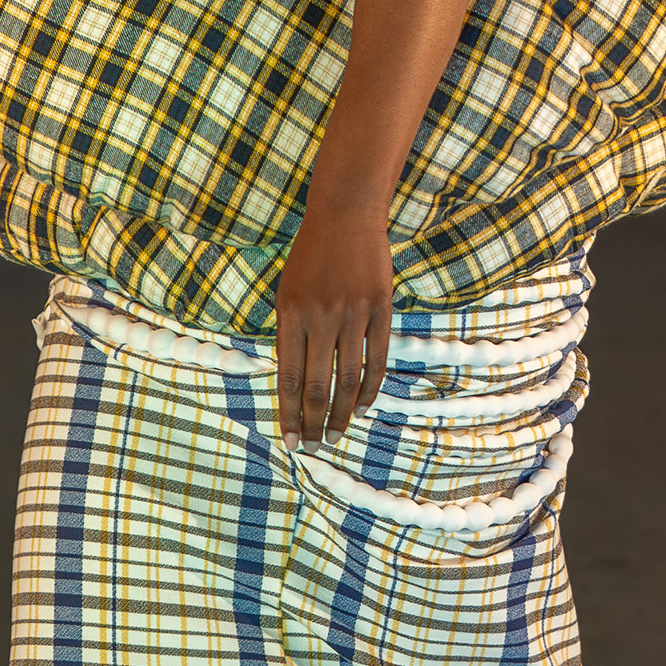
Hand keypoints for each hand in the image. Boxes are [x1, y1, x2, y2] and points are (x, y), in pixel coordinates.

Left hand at [274, 206, 392, 445]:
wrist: (345, 217)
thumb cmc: (309, 259)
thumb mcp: (286, 294)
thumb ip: (288, 336)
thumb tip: (290, 386)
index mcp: (290, 314)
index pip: (290, 378)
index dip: (290, 414)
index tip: (291, 441)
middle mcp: (320, 316)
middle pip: (318, 385)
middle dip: (314, 423)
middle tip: (314, 448)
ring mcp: (352, 313)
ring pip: (348, 379)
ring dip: (342, 414)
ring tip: (336, 436)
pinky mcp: (380, 309)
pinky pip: (376, 359)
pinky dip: (369, 389)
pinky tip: (361, 407)